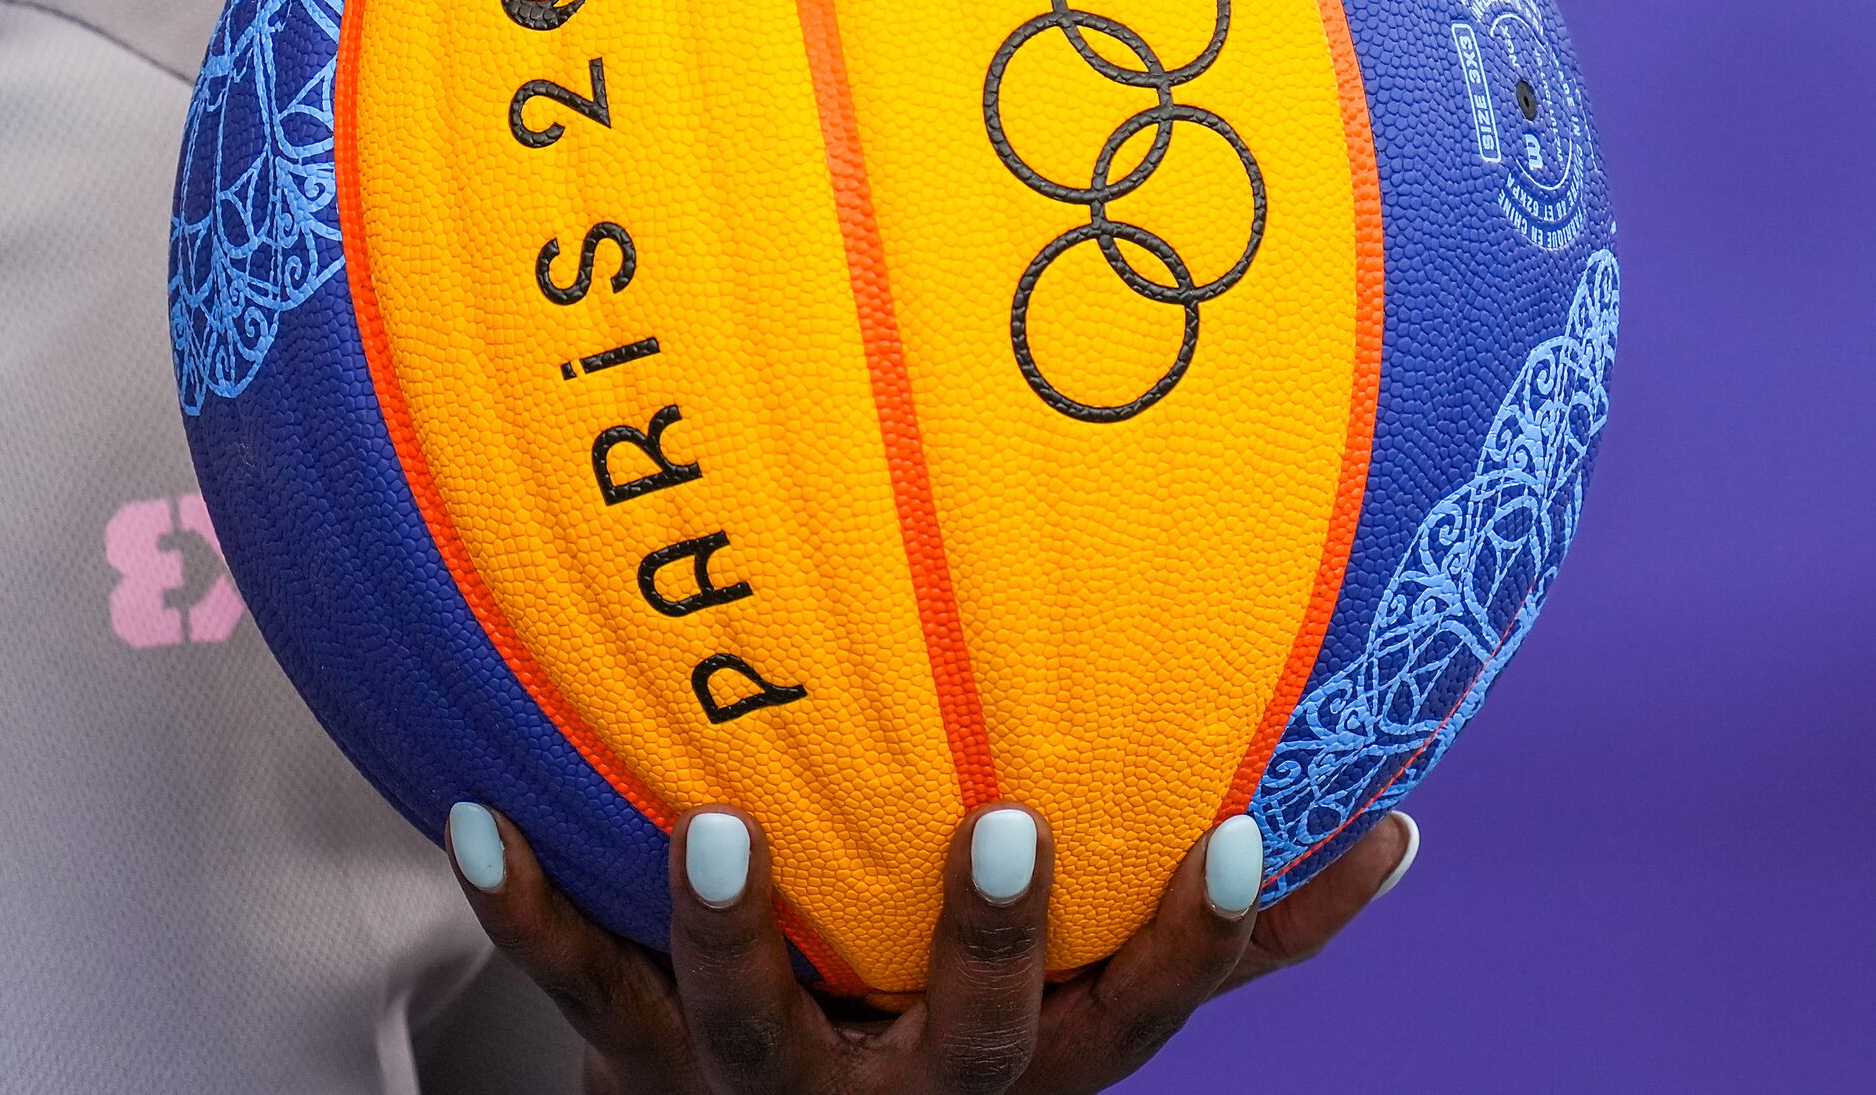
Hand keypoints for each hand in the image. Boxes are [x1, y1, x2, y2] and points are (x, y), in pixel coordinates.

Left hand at [445, 796, 1418, 1093]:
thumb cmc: (962, 1063)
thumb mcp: (1092, 1024)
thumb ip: (1220, 944)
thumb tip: (1404, 829)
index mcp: (1034, 1072)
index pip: (1144, 1012)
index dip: (1204, 940)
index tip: (1249, 829)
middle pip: (967, 1038)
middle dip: (985, 943)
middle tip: (1000, 823)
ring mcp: (768, 1090)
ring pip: (749, 1021)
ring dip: (731, 925)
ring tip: (713, 816)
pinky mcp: (643, 1072)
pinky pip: (579, 990)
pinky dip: (526, 906)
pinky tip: (471, 809)